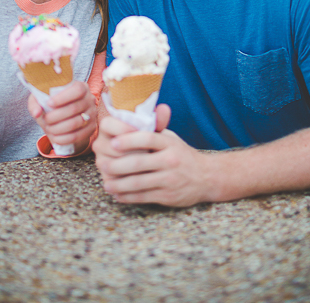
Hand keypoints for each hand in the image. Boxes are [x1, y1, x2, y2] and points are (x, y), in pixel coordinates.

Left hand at [28, 80, 96, 151]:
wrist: (65, 118)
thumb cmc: (53, 105)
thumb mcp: (42, 100)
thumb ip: (36, 103)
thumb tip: (36, 113)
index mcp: (81, 87)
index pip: (78, 90)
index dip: (63, 97)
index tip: (49, 103)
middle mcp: (89, 99)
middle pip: (74, 108)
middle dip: (55, 116)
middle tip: (46, 119)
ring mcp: (92, 114)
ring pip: (75, 123)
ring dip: (58, 128)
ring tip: (49, 128)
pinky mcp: (91, 128)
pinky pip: (77, 135)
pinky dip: (63, 139)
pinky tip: (55, 137)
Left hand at [94, 105, 211, 206]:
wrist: (207, 177)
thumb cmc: (182, 155)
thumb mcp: (172, 139)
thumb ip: (154, 130)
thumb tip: (137, 114)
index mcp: (170, 143)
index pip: (148, 138)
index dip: (129, 140)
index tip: (113, 142)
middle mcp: (170, 160)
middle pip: (138, 162)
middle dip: (116, 165)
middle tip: (102, 165)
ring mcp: (169, 179)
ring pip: (138, 183)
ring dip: (118, 184)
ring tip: (106, 183)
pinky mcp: (167, 195)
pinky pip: (142, 197)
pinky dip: (127, 197)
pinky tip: (117, 194)